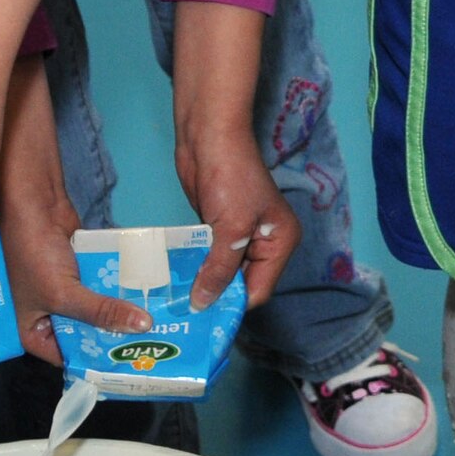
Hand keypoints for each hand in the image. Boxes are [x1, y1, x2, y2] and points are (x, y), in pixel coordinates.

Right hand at [0, 57, 148, 363]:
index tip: (131, 369)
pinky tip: (146, 296)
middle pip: (85, 334)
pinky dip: (118, 289)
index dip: (97, 363)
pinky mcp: (77, 270)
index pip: (68, 357)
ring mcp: (63, 290)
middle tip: (151, 348)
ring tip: (156, 326)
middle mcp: (46, 314)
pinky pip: (101, 287)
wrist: (30, 201)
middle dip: (114, 337)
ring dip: (120, 312)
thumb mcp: (64, 292)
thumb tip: (144, 327)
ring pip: (97, 309)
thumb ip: (102, 313)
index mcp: (30, 330)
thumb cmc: (32, 255)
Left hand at [172, 2, 300, 310]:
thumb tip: (204, 304)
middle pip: (240, 283)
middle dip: (217, 297)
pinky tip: (174, 281)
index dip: (234, 306)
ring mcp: (238, 234)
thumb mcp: (230, 229)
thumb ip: (219, 269)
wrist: (208, 134)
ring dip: (202, 283)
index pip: (258, 289)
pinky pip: (206, 256)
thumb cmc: (230, 177)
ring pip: (221, 271)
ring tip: (176, 305)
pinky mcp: (215, 225)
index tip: (206, 321)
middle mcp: (263, 242)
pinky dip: (194, 266)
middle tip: (187, 319)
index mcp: (280, 243)